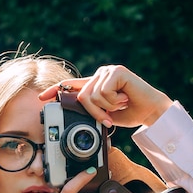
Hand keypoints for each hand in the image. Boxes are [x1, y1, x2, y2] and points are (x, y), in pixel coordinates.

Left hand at [39, 64, 172, 127]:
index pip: (71, 85)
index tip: (42, 98)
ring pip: (92, 96)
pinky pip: (103, 92)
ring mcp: (108, 71)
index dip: (56, 91)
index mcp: (95, 84)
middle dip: (93, 113)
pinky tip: (124, 98)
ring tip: (120, 106)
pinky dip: (113, 101)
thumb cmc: (129, 113)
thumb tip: (78, 113)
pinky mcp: (117, 72)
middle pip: (81, 96)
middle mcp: (100, 75)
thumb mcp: (105, 114)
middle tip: (107, 120)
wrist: (150, 112)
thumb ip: (91, 110)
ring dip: (105, 108)